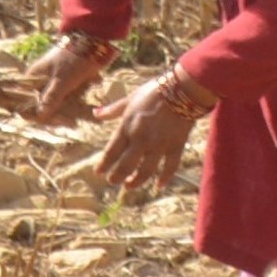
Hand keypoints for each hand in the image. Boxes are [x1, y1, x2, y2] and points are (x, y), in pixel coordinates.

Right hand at [28, 35, 114, 123]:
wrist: (95, 38)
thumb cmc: (75, 58)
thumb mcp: (63, 80)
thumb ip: (51, 98)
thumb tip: (40, 116)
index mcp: (33, 78)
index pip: (28, 104)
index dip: (41, 115)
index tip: (57, 121)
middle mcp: (41, 81)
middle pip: (45, 106)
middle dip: (60, 114)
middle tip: (73, 122)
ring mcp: (54, 81)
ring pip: (59, 103)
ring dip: (72, 110)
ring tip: (86, 114)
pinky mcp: (68, 81)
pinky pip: (70, 97)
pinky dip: (79, 102)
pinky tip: (89, 107)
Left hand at [89, 72, 209, 194]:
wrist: (182, 89)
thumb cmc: (154, 91)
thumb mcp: (129, 99)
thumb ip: (112, 110)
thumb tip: (95, 114)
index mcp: (127, 127)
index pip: (111, 152)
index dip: (103, 164)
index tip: (98, 172)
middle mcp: (141, 140)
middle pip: (125, 166)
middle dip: (116, 177)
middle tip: (112, 181)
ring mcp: (159, 145)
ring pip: (145, 171)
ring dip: (135, 182)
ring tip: (129, 186)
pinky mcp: (175, 147)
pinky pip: (169, 167)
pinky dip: (164, 178)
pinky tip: (159, 186)